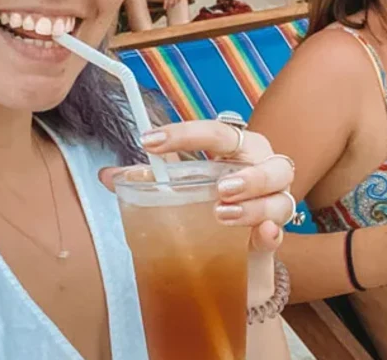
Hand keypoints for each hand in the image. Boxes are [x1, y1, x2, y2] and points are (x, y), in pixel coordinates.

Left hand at [104, 119, 295, 303]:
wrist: (234, 253)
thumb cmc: (210, 206)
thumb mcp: (180, 191)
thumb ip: (149, 182)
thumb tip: (107, 175)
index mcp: (238, 150)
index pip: (216, 133)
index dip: (184, 135)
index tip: (148, 142)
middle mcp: (263, 170)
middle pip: (264, 160)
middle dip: (246, 173)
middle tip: (220, 186)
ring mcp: (275, 202)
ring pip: (278, 197)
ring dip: (253, 204)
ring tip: (222, 213)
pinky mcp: (274, 236)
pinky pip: (279, 232)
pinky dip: (272, 233)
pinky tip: (262, 235)